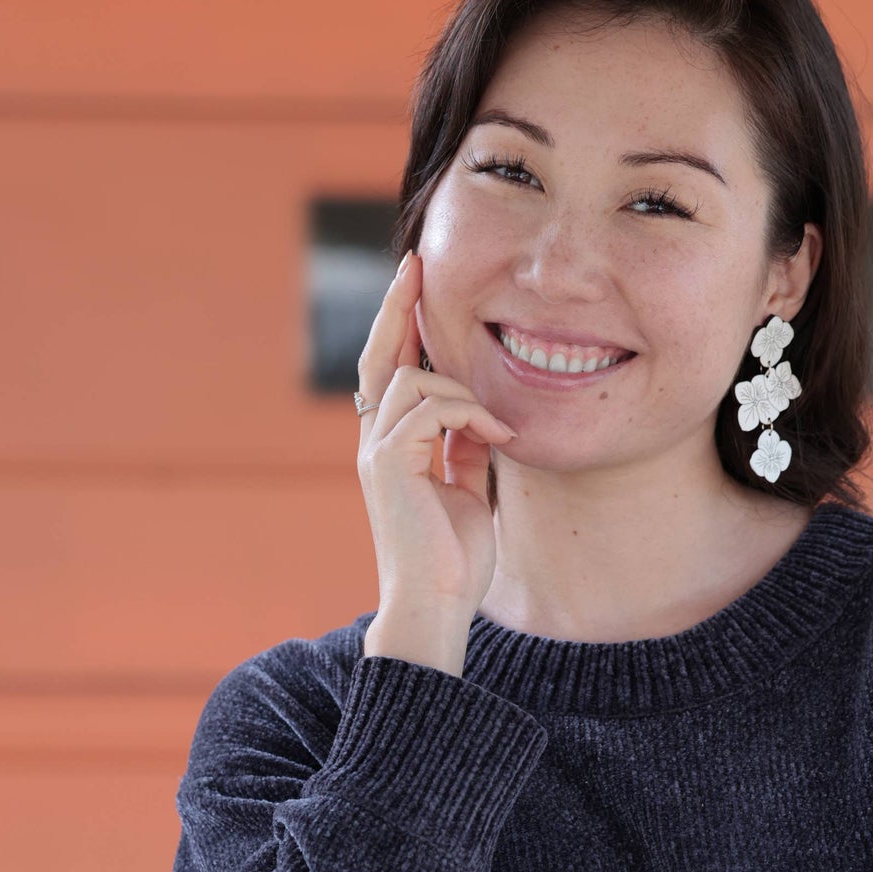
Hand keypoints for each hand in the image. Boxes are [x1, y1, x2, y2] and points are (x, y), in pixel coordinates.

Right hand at [357, 250, 516, 649]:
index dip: (401, 326)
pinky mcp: (388, 465)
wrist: (435, 605)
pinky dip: (468, 413)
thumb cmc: (452, 560)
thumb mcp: (467, 491)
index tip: (419, 284)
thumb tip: (480, 417)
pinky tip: (498, 435)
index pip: (391, 372)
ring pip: (411, 381)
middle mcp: (374, 443)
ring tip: (496, 425)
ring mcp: (376, 453)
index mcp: (391, 447)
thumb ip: (465, 449)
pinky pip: (428, 409)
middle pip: (378, 357)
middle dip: (397, 307)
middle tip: (416, 265)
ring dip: (463, 392)